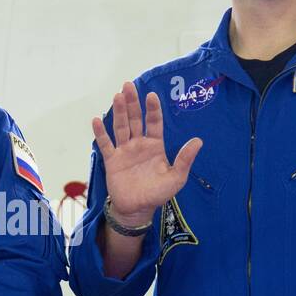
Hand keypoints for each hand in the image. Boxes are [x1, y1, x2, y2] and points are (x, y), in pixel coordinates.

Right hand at [91, 81, 201, 224]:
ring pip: (120, 127)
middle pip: (134, 119)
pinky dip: (100, 133)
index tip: (151, 95)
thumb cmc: (158, 193)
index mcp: (155, 145)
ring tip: (117, 96)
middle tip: (128, 85)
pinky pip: (105, 144)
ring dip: (118, 112)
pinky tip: (96, 120)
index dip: (153, 109)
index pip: (154, 122)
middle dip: (132, 103)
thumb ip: (185, 159)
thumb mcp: (176, 178)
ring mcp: (124, 151)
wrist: (137, 209)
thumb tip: (199, 141)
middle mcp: (139, 144)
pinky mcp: (112, 160)